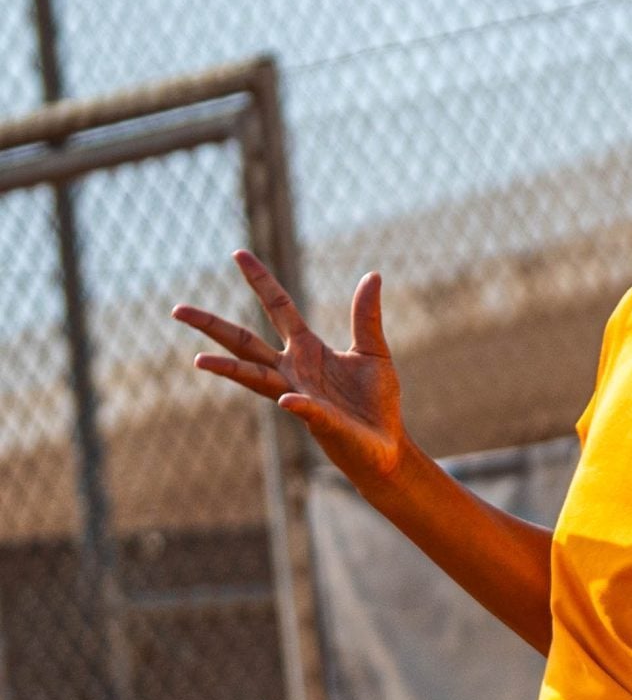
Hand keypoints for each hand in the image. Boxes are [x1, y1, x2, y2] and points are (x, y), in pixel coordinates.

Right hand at [172, 250, 407, 483]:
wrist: (386, 446)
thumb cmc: (376, 401)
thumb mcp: (373, 351)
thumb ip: (366, 316)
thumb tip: (372, 275)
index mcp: (307, 349)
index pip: (278, 308)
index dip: (261, 281)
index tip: (239, 253)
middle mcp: (293, 371)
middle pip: (244, 342)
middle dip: (212, 326)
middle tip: (177, 310)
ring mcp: (299, 396)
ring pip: (255, 379)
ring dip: (228, 370)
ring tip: (198, 361)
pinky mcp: (319, 421)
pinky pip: (305, 410)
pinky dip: (298, 404)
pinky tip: (289, 400)